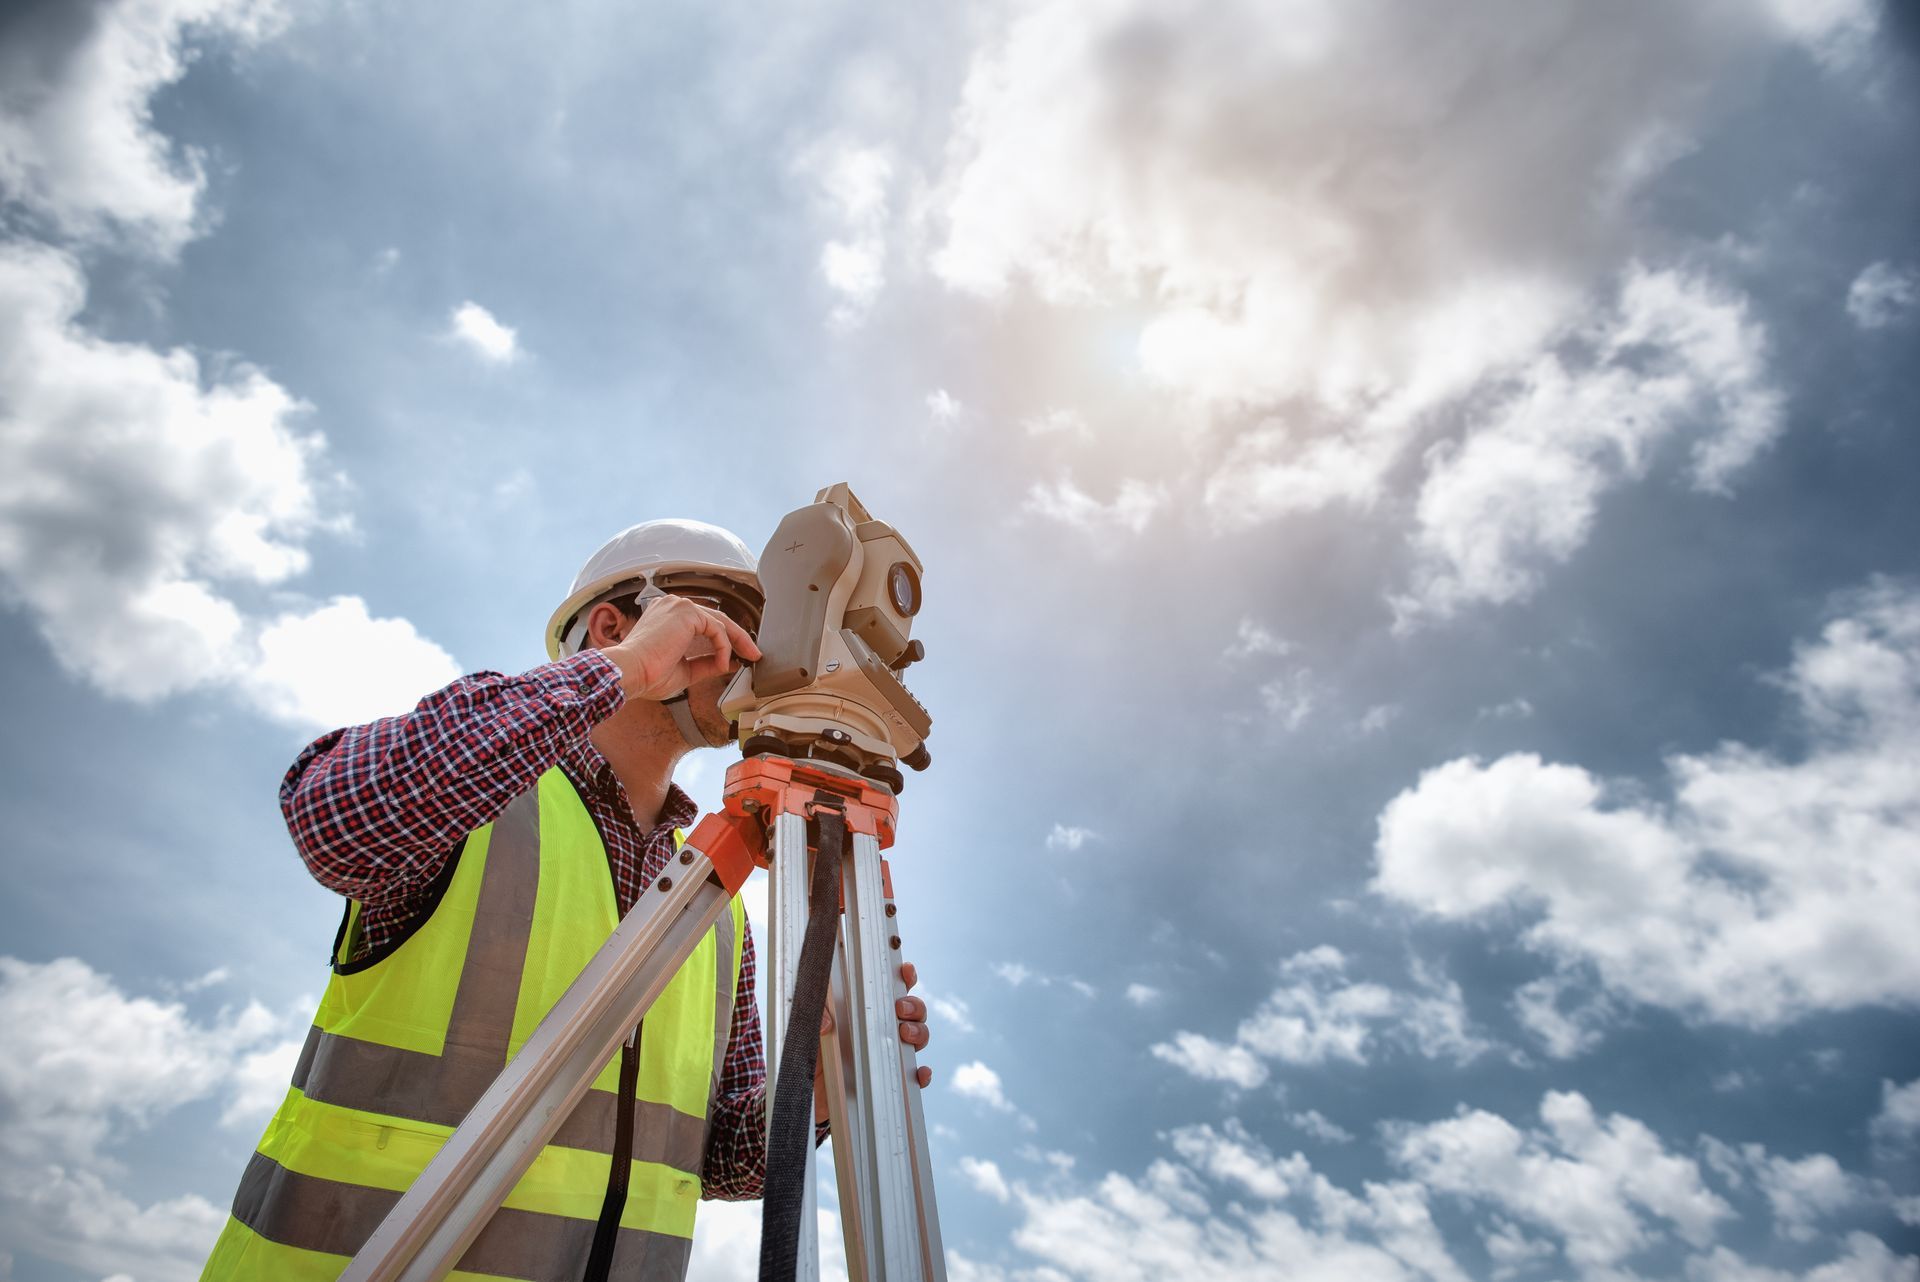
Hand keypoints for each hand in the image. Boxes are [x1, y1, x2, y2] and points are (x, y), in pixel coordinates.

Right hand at [600, 595, 760, 700]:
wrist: (630, 673)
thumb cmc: (647, 674)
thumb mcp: (685, 669)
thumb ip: (707, 662)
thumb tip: (728, 662)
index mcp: (668, 617)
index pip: (704, 623)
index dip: (725, 639)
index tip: (739, 655)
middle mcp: (673, 606)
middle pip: (716, 618)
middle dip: (739, 638)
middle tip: (753, 654)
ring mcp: (679, 606)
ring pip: (720, 621)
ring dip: (737, 641)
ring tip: (748, 657)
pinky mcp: (686, 612)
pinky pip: (716, 629)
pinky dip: (723, 647)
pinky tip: (721, 663)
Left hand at [814, 961, 932, 1123]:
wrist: (804, 1095)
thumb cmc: (808, 1056)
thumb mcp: (805, 1031)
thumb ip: (814, 1018)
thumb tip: (828, 1023)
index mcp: (862, 1010)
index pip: (889, 988)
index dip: (904, 977)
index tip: (905, 971)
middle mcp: (879, 1029)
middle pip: (912, 1011)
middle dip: (914, 1005)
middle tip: (901, 1009)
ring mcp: (886, 1054)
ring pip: (918, 1037)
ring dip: (919, 1032)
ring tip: (905, 1034)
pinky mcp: (888, 1082)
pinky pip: (913, 1077)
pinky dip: (921, 1074)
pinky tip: (919, 1072)